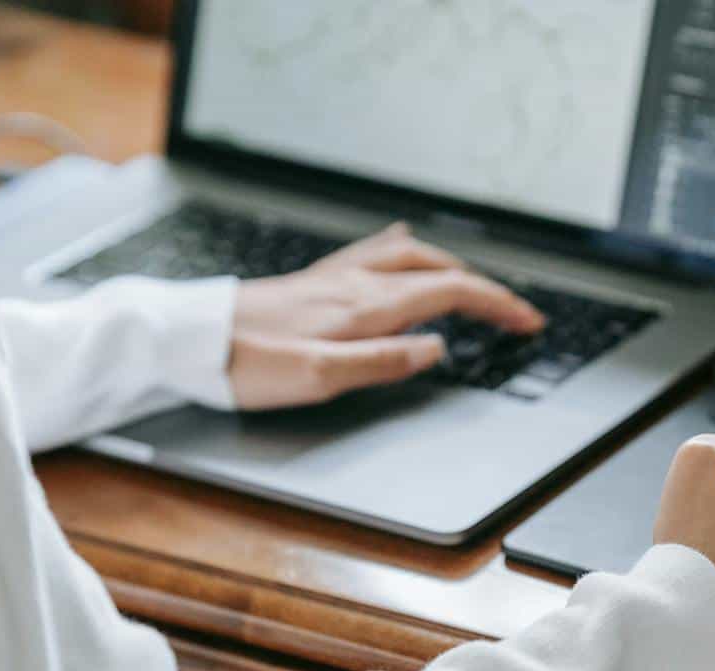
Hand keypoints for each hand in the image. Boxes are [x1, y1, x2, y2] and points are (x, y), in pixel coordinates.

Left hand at [226, 222, 544, 408]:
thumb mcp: (319, 378)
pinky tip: (402, 248)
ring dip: (451, 266)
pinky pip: (373, 253)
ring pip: (409, 256)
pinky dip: (405, 252)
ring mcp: (333, 278)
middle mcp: (354, 284)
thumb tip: (436, 348)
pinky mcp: (312, 281)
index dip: (497, 305)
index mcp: (364, 308)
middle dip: (484, 287)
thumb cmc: (246, 365)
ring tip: (473, 283)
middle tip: (512, 312)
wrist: (186, 339)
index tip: (528, 322)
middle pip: (438, 269)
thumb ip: (384, 362)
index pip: (450, 292)